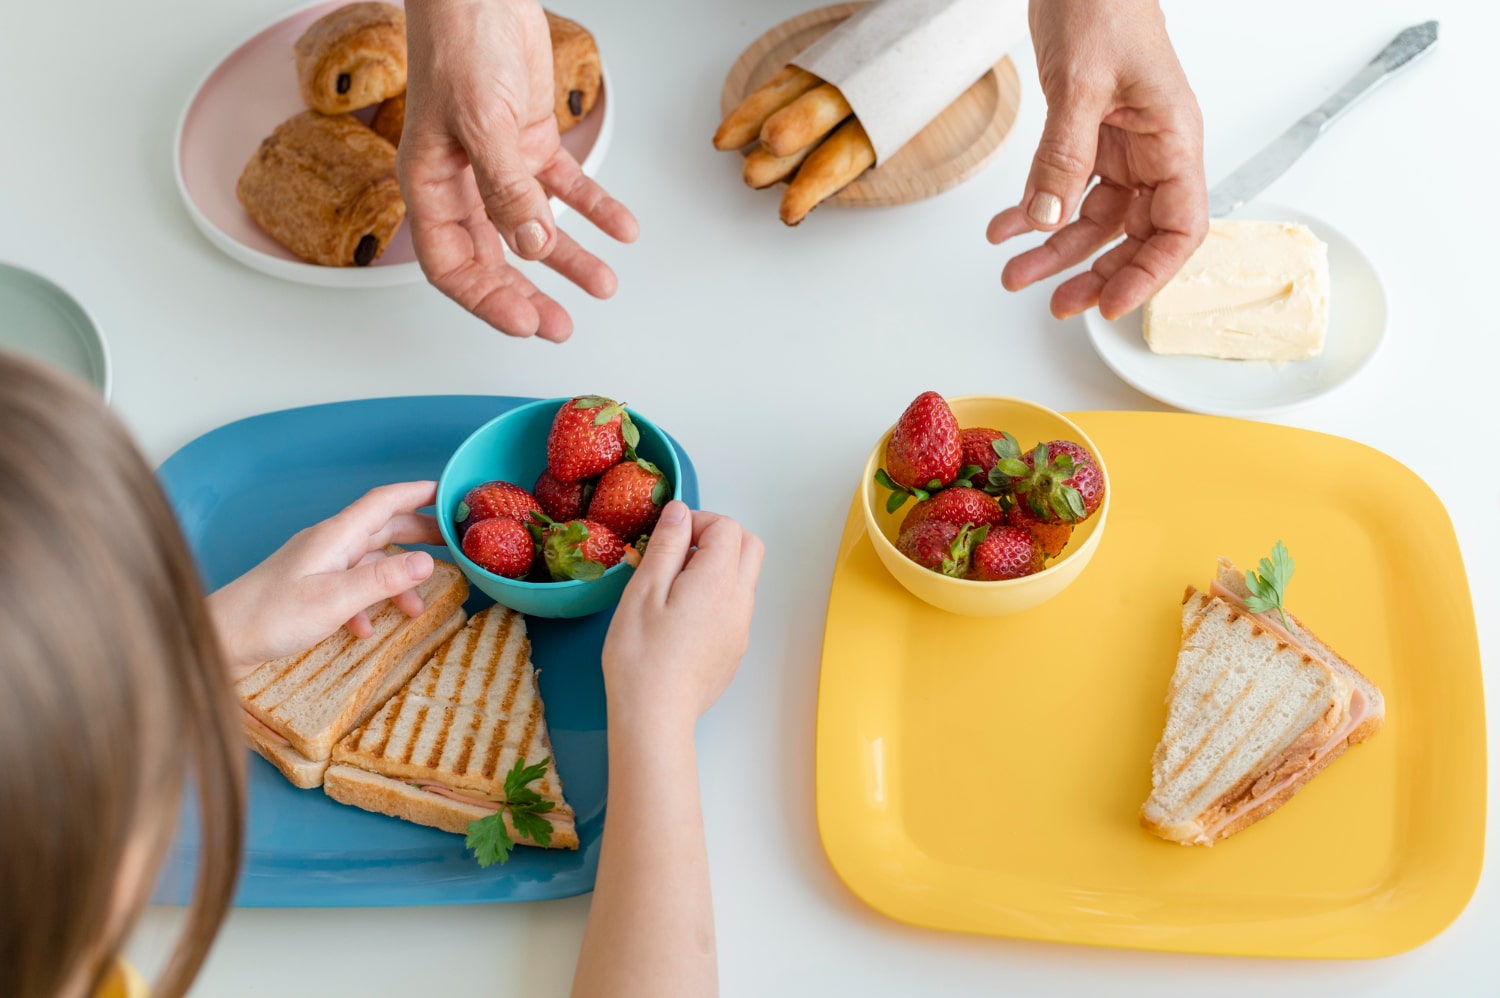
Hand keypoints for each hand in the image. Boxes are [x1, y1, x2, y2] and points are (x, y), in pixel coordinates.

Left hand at [206, 482, 444, 675]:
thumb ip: (382, 579)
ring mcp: (317, 564)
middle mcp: (329, 543)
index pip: (385, 501)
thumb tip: (426, 561)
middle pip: (382, 527)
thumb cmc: (272, 616)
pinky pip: (349, 586)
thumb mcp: (335, 599)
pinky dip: (367, 601)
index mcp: (336, 536)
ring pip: (368, 560)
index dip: (419, 493)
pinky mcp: (308, 587)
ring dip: (396, 577)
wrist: (222, 636)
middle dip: (419, 534)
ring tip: (419, 604)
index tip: (450, 494)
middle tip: (453, 544)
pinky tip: (368, 627)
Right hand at [401, 0, 638, 340]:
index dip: (485, 299)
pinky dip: (594, 209)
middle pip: (494, 257)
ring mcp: (498, 163)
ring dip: (569, 259)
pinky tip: (621, 228)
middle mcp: (461, 181)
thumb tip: (532, 245)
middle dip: (529, 294)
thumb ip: (507, 189)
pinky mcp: (530, 141)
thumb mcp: (484, 122)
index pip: (450, 264)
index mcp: (429, 183)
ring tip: (603, 285)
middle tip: (561, 326)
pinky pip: (565, 187)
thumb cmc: (460, 43)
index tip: (524, 322)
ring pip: (535, 228)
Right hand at [602, 502, 764, 729]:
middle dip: (717, 536)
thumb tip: (679, 512)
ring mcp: (741, 627)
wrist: (655, 717)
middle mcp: (739, 602)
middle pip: (749, 546)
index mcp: (717, 582)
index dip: (698, 521)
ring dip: (717, 565)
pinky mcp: (734, 648)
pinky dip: (716, 593)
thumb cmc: (641, 658)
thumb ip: (667, 545)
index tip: (668, 537)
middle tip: (678, 551)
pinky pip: (735, 605)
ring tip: (673, 584)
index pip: (728, 527)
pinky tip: (681, 613)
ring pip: (744, 576)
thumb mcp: (643, 591)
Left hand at [987, 0, 1207, 319]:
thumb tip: (1048, 218)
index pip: (1180, 228)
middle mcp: (1153, 151)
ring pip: (1093, 220)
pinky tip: (1003, 228)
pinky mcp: (1089, 138)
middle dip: (1095, 273)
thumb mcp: (1080, 82)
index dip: (1150, 274)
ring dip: (1053, 250)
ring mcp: (1122, 147)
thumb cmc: (1101, 4)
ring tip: (1013, 274)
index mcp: (1173, 139)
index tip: (1110, 305)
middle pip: (1135, 235)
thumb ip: (1064, 153)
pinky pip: (1064, 189)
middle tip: (1056, 304)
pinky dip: (1032, 212)